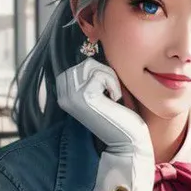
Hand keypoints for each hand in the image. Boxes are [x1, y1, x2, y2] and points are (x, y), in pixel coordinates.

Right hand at [56, 58, 154, 190]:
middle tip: (111, 97)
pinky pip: (102, 74)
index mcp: (64, 92)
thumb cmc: (120, 117)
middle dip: (105, 75)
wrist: (127, 143)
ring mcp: (71, 95)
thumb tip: (95, 47)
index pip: (83, 64)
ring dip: (110, 80)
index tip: (106, 95)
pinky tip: (114, 103)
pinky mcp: (84, 96)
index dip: (101, 74)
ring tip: (112, 99)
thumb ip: (94, 75)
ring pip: (94, 66)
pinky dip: (114, 85)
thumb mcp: (103, 92)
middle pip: (87, 62)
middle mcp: (63, 94)